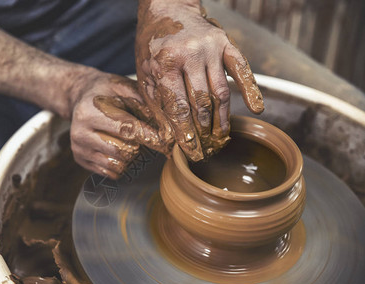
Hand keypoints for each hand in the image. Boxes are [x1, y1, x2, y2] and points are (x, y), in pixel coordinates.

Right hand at [69, 72, 167, 178]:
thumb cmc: (105, 91)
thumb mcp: (122, 87)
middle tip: (147, 138)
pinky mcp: (81, 160)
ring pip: (118, 165)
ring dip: (132, 157)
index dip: (149, 135)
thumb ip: (142, 101)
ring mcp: (79, 149)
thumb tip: (165, 121)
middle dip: (140, 146)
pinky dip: (121, 165)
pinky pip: (110, 172)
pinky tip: (121, 150)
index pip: (126, 129)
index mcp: (88, 112)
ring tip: (132, 142)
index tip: (166, 139)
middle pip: (123, 150)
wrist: (78, 97)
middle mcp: (80, 133)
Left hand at [136, 0, 263, 160]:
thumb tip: (168, 137)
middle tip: (206, 149)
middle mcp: (189, 55)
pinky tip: (256, 108)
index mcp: (165, 64)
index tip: (191, 152)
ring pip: (220, 92)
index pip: (179, 108)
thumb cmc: (152, 44)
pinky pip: (241, 69)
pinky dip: (250, 90)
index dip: (186, 133)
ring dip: (222, 118)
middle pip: (201, 103)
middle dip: (203, 131)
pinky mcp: (224, 43)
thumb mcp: (144, 73)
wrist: (167, 8)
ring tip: (221, 137)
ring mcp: (210, 48)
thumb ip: (156, 104)